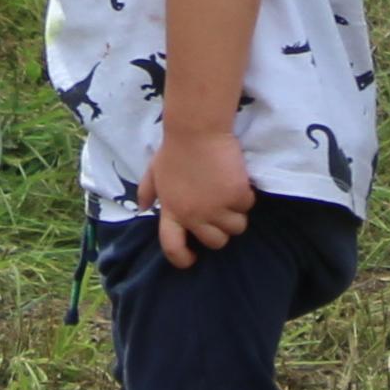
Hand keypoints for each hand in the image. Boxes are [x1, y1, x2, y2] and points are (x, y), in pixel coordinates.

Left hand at [144, 124, 257, 266]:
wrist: (196, 130)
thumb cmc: (174, 149)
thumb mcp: (153, 171)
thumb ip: (147, 191)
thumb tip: (142, 207)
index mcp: (172, 212)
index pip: (173, 247)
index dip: (182, 258)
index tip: (192, 258)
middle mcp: (194, 216)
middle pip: (215, 243)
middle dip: (220, 232)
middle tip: (221, 214)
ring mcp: (217, 208)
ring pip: (236, 228)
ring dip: (236, 215)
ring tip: (230, 196)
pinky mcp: (236, 196)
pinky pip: (247, 207)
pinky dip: (245, 197)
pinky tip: (237, 181)